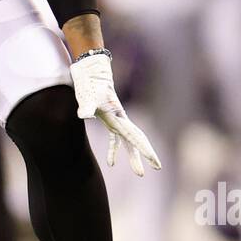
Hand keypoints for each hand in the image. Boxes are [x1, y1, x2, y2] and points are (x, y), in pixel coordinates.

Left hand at [70, 50, 160, 176]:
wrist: (90, 68)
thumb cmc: (89, 81)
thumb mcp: (86, 94)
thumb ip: (86, 106)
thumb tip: (83, 115)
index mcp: (118, 116)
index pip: (134, 137)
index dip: (145, 151)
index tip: (155, 164)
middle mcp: (120, 118)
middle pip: (136, 140)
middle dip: (146, 155)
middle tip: (156, 168)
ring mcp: (115, 118)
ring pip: (127, 141)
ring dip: (133, 156)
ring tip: (139, 173)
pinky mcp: (107, 118)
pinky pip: (114, 138)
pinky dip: (113, 150)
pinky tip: (111, 163)